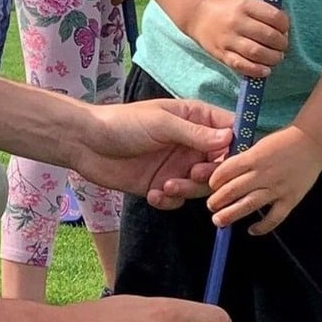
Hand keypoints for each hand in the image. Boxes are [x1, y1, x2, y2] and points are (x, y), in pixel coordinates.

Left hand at [74, 97, 233, 208]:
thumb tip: (230, 139)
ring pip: (200, 187)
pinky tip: (152, 194)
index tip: (231, 160)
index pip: (230, 134)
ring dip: (187, 190)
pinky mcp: (161, 186)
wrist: (85, 143)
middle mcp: (190, 144)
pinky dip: (169, 201)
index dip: (236, 149)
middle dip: (211, 174)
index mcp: (195, 120)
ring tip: (166, 185)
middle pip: (220, 166)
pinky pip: (178, 201)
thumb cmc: (122, 123)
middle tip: (194, 173)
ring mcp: (177, 166)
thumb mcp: (160, 124)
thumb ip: (195, 133)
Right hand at [189, 0, 288, 77]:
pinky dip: (256, 70)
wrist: (199, 15)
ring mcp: (228, 39)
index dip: (285, 26)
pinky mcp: (222, 54)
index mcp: (246, 6)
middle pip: (268, 36)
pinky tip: (265, 71)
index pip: (275, 17)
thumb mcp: (246, 3)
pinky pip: (241, 65)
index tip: (284, 30)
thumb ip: (264, 13)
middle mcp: (237, 22)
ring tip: (276, 58)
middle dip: (281, 44)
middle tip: (282, 46)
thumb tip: (284, 32)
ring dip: (272, 58)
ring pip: (256, 52)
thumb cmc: (229, 10)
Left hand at [206, 125, 321, 233]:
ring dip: (231, 214)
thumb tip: (221, 172)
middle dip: (217, 200)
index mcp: (253, 157)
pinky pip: (275, 217)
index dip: (214, 181)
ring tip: (218, 221)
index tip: (210, 186)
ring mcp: (277, 188)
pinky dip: (263, 227)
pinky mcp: (291, 199)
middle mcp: (263, 173)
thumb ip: (242, 159)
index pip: (226, 171)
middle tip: (210, 206)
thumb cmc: (282, 141)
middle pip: (233, 190)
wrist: (313, 141)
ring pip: (249, 204)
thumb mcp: (258, 144)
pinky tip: (252, 230)